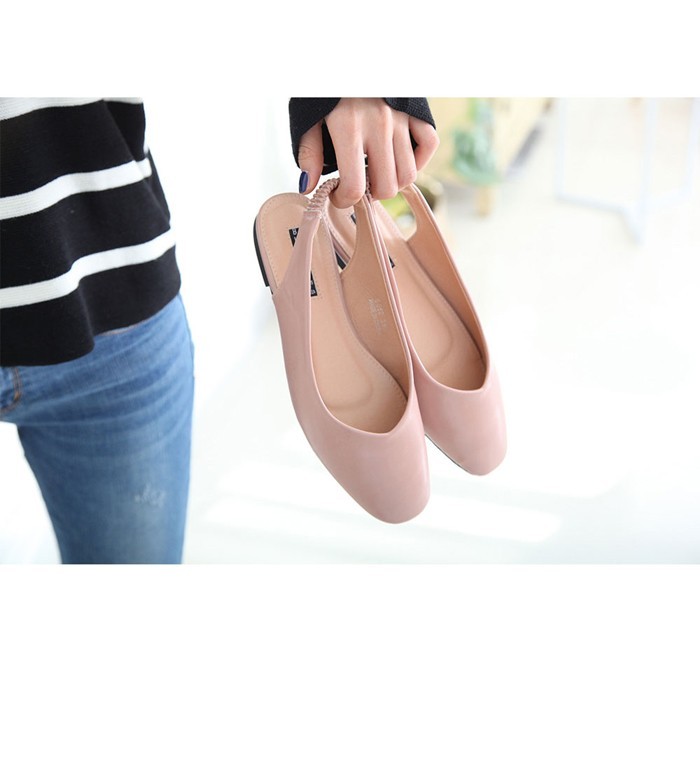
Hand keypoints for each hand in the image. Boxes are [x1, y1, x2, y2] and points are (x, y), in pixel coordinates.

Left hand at [297, 98, 438, 207]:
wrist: (349, 54)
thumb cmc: (326, 89)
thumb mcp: (308, 117)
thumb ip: (309, 153)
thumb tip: (308, 186)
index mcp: (348, 128)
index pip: (355, 187)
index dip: (345, 201)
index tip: (338, 196)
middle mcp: (379, 125)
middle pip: (386, 186)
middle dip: (370, 195)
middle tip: (358, 186)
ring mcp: (400, 118)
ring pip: (409, 173)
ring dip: (392, 183)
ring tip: (375, 175)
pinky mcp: (415, 111)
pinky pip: (428, 145)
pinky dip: (418, 161)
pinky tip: (399, 163)